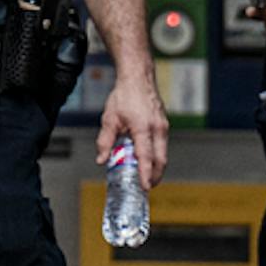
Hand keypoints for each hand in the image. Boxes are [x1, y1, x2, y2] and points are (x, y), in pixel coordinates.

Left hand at [97, 70, 168, 189]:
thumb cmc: (124, 96)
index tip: (146, 186)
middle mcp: (157, 128)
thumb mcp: (109, 119)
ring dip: (157, 166)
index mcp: (143, 128)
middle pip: (161, 160)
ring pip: (163, 153)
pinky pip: (162, 145)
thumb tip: (102, 160)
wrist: (138, 78)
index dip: (146, 174)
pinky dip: (157, 155)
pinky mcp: (164, 124)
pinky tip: (147, 159)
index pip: (146, 157)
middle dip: (156, 175)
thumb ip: (105, 141)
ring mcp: (163, 126)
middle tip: (147, 186)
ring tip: (147, 176)